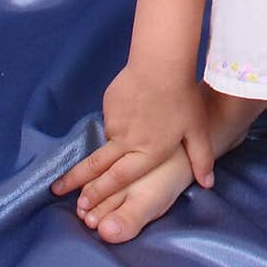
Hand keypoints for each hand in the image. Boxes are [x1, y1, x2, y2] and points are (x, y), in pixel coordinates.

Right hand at [50, 64, 214, 208]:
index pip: (118, 179)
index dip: (100, 193)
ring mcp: (116, 122)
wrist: (161, 62)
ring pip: (111, 138)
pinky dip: (121, 116)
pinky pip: (113, 117)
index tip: (83, 204)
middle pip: (97, 166)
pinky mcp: (110, 105)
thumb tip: (209, 184)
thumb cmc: (183, 97)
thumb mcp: (197, 130)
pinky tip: (136, 104)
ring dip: (116, 140)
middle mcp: (127, 142)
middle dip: (76, 180)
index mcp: (147, 152)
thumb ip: (201, 159)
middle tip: (57, 190)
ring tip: (139, 121)